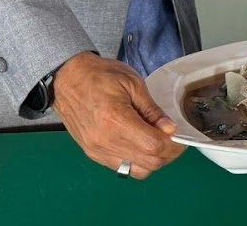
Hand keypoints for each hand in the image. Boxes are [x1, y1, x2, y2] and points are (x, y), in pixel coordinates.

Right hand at [52, 51, 183, 178]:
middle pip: (148, 163)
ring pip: (136, 171)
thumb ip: (152, 110)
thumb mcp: (132, 83)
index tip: (179, 134)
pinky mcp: (92, 153)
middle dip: (167, 154)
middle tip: (173, 139)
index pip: (153, 146)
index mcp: (115, 119)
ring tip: (157, 142)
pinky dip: (136, 161)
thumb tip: (170, 129)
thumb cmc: (99, 75)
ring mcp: (96, 150)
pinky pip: (121, 168)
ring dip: (153, 161)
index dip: (173, 144)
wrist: (67, 79)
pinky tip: (139, 144)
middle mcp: (104, 140)